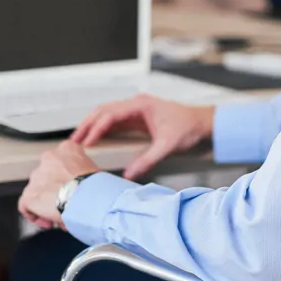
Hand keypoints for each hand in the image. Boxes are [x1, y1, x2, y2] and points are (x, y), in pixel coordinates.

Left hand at [18, 140, 98, 230]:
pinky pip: (26, 206)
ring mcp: (38, 176)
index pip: (60, 161)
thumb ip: (83, 174)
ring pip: (37, 190)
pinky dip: (34, 215)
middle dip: (54, 191)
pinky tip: (48, 222)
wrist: (89, 197)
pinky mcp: (30, 194)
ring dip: (46, 203)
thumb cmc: (97, 187)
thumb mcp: (95, 171)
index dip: (64, 178)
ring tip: (59, 215)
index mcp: (67, 149)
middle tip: (66, 203)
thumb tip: (81, 190)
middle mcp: (49, 158)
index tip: (70, 189)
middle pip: (47, 176)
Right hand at [72, 94, 214, 180]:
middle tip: (74, 141)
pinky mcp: (138, 119)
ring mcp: (136, 111)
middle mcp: (136, 105)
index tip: (86, 141)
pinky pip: (115, 122)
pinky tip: (96, 140)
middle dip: (87, 125)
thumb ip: (147, 160)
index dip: (96, 128)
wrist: (206, 125)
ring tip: (79, 141)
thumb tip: (129, 174)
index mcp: (141, 105)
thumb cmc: (191, 128)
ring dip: (92, 126)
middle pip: (103, 111)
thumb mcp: (168, 146)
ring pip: (106, 115)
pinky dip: (102, 129)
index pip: (110, 114)